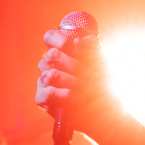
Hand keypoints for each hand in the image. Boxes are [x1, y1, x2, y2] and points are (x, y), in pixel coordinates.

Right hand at [36, 19, 123, 142]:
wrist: (103, 107)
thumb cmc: (99, 81)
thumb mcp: (100, 62)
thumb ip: (92, 48)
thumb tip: (84, 39)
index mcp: (59, 51)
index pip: (50, 37)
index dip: (60, 39)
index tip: (72, 46)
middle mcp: (48, 64)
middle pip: (52, 56)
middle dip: (74, 65)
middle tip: (89, 75)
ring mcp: (43, 81)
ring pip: (52, 75)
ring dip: (73, 82)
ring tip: (87, 89)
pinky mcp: (41, 98)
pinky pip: (48, 93)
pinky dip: (64, 95)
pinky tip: (76, 97)